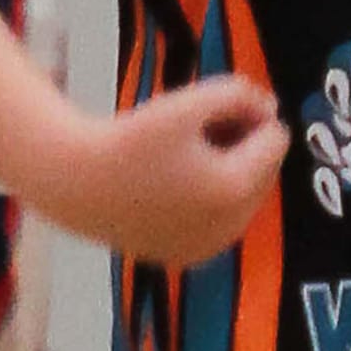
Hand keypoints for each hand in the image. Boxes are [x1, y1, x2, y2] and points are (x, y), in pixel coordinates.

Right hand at [59, 76, 287, 263]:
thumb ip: (237, 93)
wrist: (75, 185)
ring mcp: (213, 246)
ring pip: (247, 196)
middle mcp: (232, 226)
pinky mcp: (193, 256)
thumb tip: (269, 106)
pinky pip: (223, 219)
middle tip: (196, 128)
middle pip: (266, 169)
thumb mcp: (186, 104)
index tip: (212, 107)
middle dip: (243, 144)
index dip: (250, 114)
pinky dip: (210, 198)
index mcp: (236, 187)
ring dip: (229, 170)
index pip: (276, 138)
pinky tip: (175, 183)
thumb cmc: (129, 139)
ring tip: (184, 154)